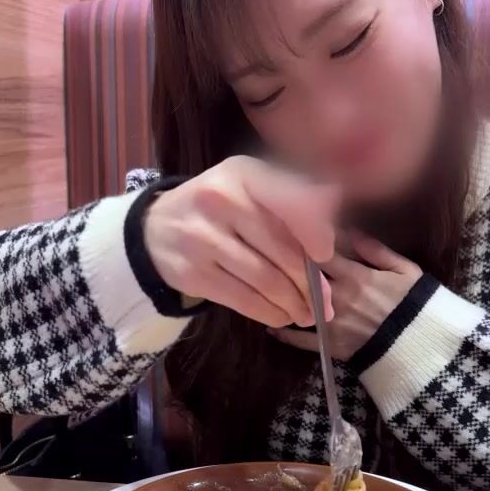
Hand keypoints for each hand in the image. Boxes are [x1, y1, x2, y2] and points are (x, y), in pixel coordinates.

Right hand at [144, 156, 336, 327]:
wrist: (155, 229)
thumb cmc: (219, 209)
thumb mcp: (250, 187)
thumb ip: (291, 195)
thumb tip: (334, 200)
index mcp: (243, 173)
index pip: (290, 203)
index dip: (314, 232)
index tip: (326, 256)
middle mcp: (221, 200)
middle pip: (281, 249)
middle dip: (309, 282)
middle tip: (325, 302)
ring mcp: (203, 238)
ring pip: (265, 279)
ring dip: (294, 303)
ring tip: (307, 314)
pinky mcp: (193, 273)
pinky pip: (243, 299)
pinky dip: (269, 313)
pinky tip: (281, 317)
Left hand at [269, 231, 421, 359]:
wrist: (420, 348)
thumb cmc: (416, 306)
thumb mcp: (406, 271)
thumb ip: (377, 250)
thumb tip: (352, 231)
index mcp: (356, 276)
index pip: (321, 253)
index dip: (307, 243)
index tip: (297, 236)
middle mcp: (337, 297)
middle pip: (305, 277)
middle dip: (291, 267)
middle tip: (278, 259)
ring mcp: (331, 322)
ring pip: (298, 305)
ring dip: (287, 297)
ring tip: (274, 288)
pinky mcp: (329, 345)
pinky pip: (300, 340)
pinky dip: (284, 335)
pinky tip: (271, 327)